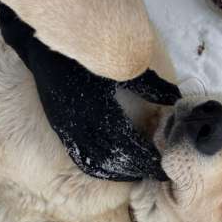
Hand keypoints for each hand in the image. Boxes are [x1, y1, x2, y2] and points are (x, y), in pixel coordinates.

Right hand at [0, 0, 181, 181]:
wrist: (46, 49)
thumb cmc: (89, 57)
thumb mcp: (122, 70)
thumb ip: (151, 85)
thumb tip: (175, 98)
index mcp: (103, 114)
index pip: (131, 147)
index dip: (148, 160)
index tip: (163, 166)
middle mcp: (85, 129)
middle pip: (116, 161)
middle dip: (137, 169)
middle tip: (155, 173)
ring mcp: (71, 132)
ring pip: (98, 163)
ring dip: (118, 172)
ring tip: (137, 173)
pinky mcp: (63, 131)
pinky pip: (82, 158)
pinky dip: (98, 168)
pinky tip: (110, 169)